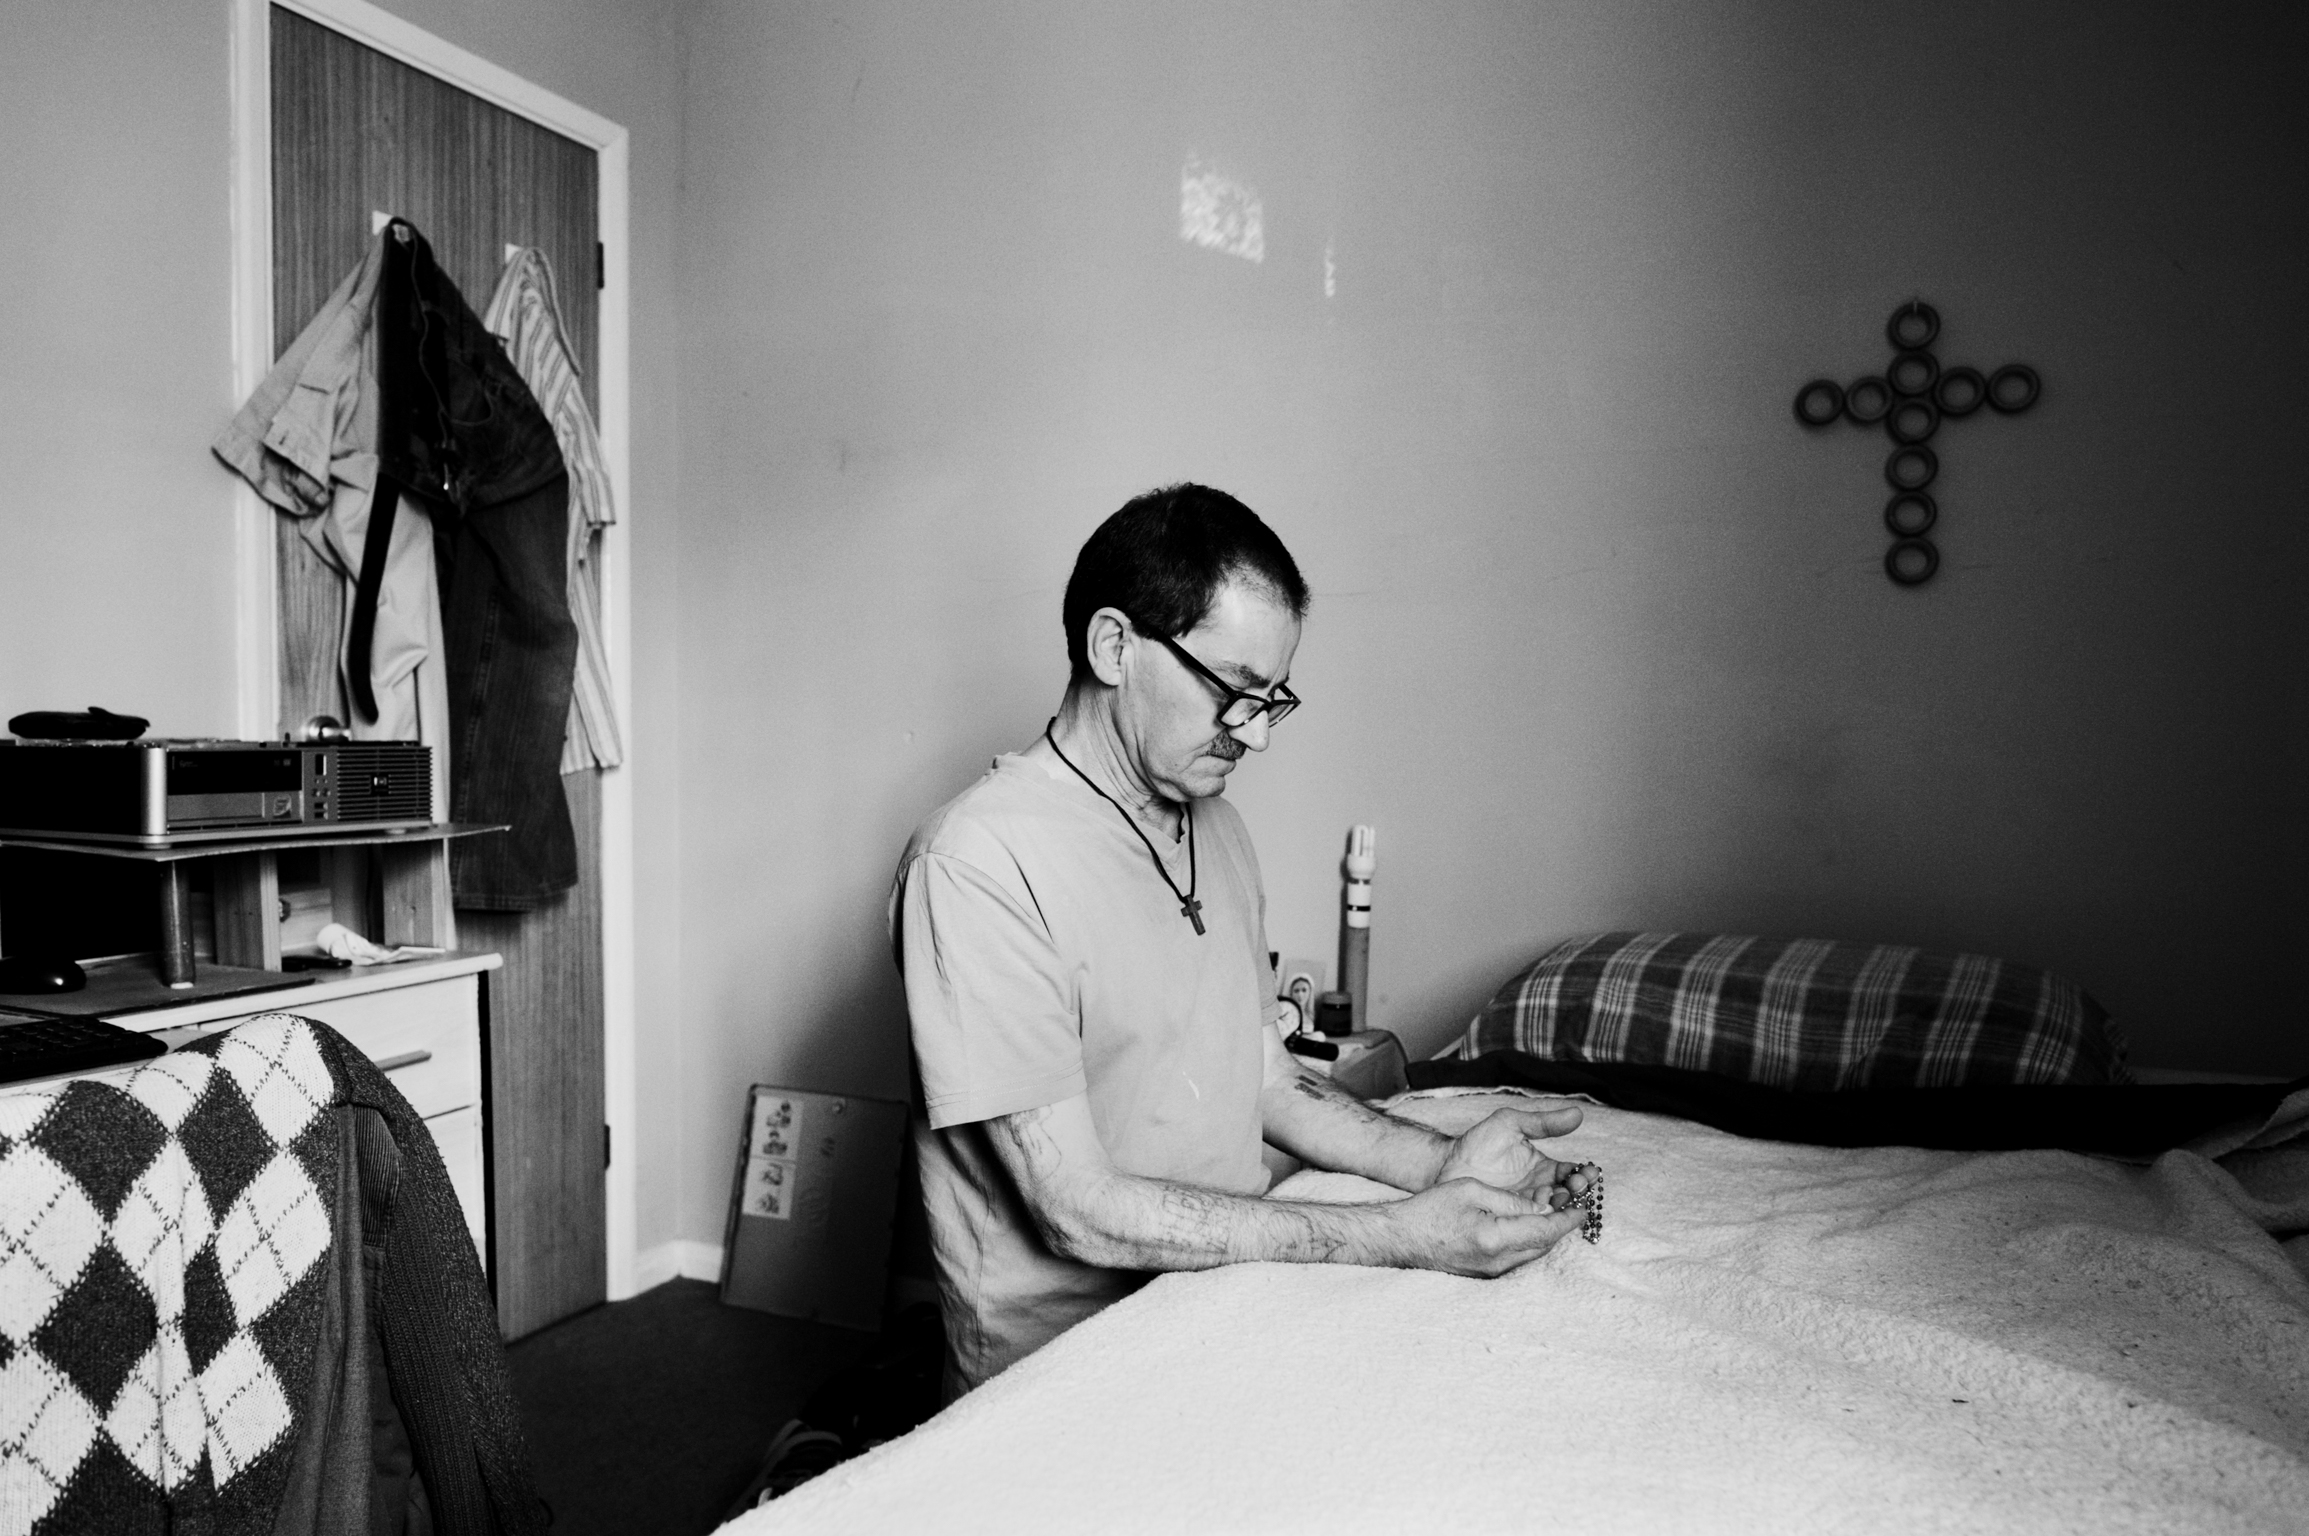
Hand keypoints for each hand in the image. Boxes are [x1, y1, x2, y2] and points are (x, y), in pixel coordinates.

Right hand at [1387, 1178, 1588, 1276]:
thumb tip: (1543, 1208)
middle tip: (1576, 1206)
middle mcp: (1497, 1261)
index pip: (1544, 1230)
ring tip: (1560, 1213)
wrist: (1400, 1238)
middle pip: (1543, 1245)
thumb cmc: (1430, 1209)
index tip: (1585, 1207)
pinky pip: (1518, 1258)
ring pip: (1532, 1253)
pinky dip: (1531, 1241)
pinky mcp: (1485, 1274)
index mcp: (1494, 1237)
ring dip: (1548, 1234)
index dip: (1568, 1219)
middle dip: (1562, 1227)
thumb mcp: (1471, 1190)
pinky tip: (1533, 1226)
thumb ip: (1511, 1200)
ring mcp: (1491, 1272)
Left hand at [1432, 1105, 1591, 1208]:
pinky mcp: (1511, 1219)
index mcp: (1544, 1168)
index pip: (1571, 1173)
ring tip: (1561, 1196)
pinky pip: (1532, 1222)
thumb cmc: (1478, 1142)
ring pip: (1554, 1211)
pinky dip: (1542, 1219)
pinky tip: (1544, 1212)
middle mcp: (1539, 1189)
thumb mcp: (1510, 1124)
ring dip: (1563, 1205)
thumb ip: (1543, 1122)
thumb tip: (1578, 1114)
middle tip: (1576, 1185)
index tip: (1588, 1171)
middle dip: (1577, 1191)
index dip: (1583, 1173)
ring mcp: (1525, 1206)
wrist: (1447, 1164)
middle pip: (1568, 1195)